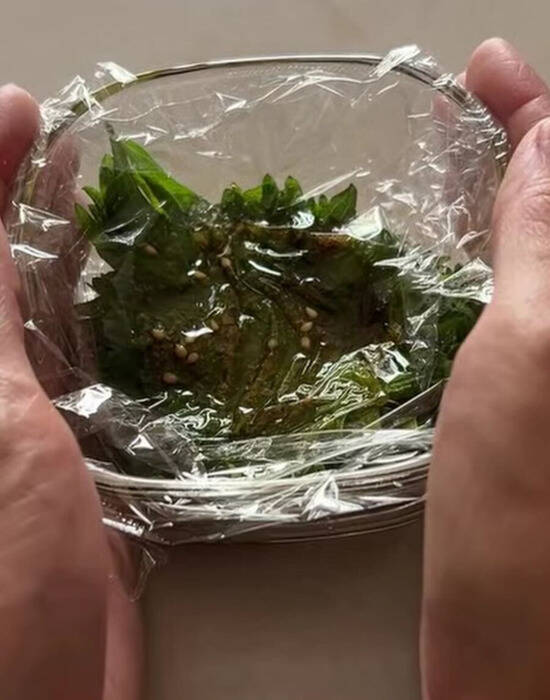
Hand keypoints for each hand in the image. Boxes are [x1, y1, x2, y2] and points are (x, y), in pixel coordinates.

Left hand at [0, 87, 141, 697]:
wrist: (37, 696)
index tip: (42, 116)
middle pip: (6, 275)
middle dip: (43, 208)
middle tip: (99, 158)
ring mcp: (21, 421)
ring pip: (50, 318)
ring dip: (90, 265)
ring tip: (139, 214)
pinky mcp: (68, 458)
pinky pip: (90, 374)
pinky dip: (120, 332)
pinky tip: (156, 305)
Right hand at [422, 39, 549, 697]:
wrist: (519, 631)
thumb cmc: (521, 510)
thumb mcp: (531, 355)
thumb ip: (548, 242)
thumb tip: (547, 140)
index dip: (546, 115)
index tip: (486, 69)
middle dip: (546, 143)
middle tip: (488, 96)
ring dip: (536, 189)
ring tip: (489, 143)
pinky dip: (528, 247)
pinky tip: (497, 229)